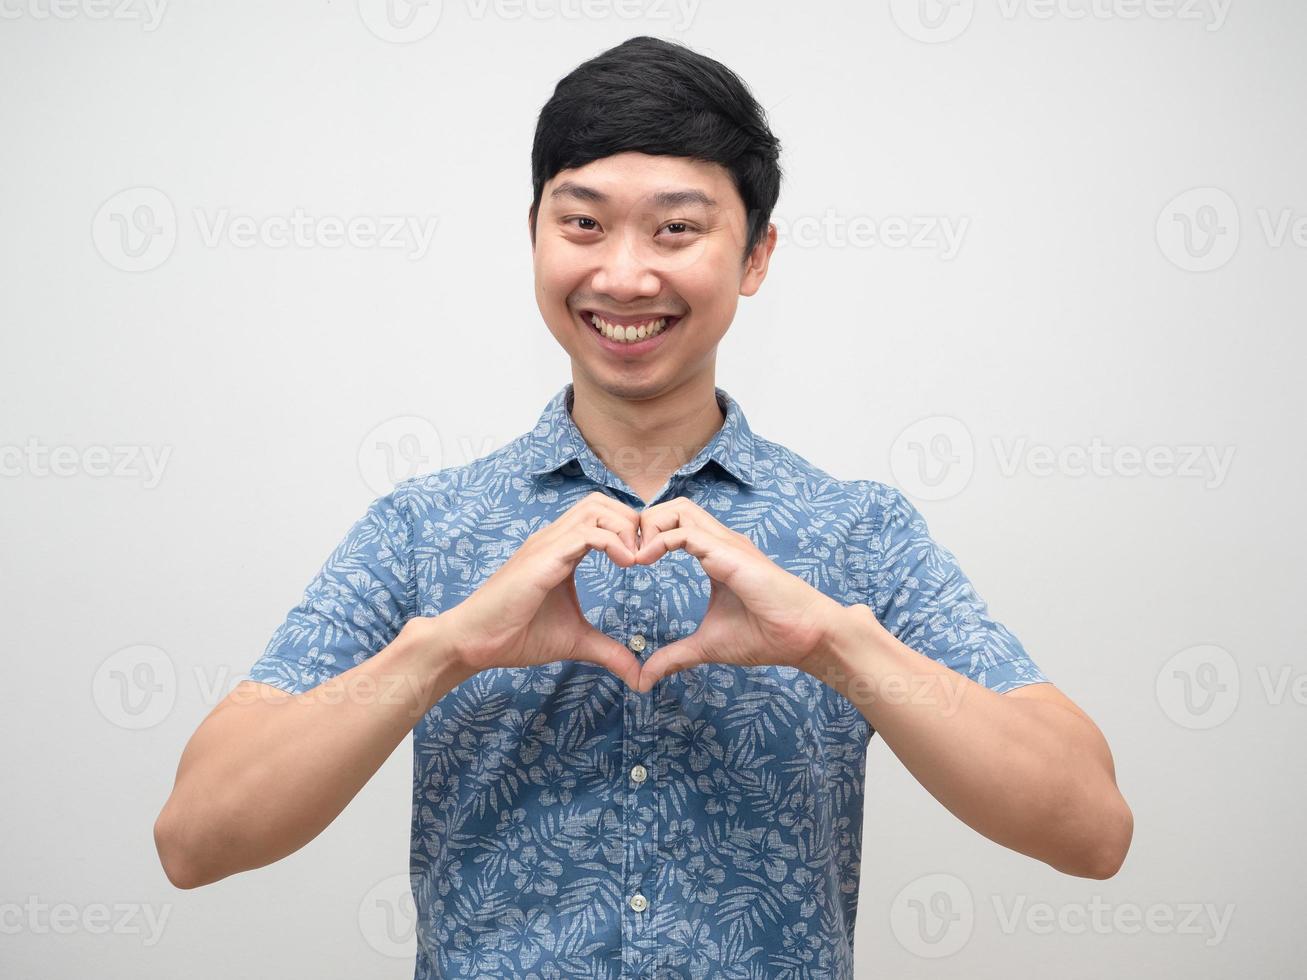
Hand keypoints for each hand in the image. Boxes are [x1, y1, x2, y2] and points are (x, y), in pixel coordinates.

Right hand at [441, 492, 644, 688]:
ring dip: (625, 528)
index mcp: (561, 549)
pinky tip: (626, 565)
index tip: (645, 561)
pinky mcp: (543, 558)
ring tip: (636, 560)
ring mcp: (547, 544)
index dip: (629, 531)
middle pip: (601, 501)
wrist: (474, 642)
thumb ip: (609, 652)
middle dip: (631, 521)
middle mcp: (553, 538)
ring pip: (596, 508)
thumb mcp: (575, 642)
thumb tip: (637, 675)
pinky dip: (614, 542)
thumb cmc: (516, 636)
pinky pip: (587, 533)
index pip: (601, 516)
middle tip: (646, 556)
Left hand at [631, 497, 845, 691]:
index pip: (674, 525)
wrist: (804, 637)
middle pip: (672, 507)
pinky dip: (658, 541)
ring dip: (648, 527)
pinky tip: (643, 563)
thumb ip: (675, 657)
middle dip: (642, 523)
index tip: (627, 564)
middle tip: (625, 555)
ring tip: (633, 558)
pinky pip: (685, 532)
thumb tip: (645, 678)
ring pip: (677, 508)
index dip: (646, 537)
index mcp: (715, 554)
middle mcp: (720, 542)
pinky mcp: (729, 553)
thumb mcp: (707, 646)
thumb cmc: (766, 636)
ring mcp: (726, 543)